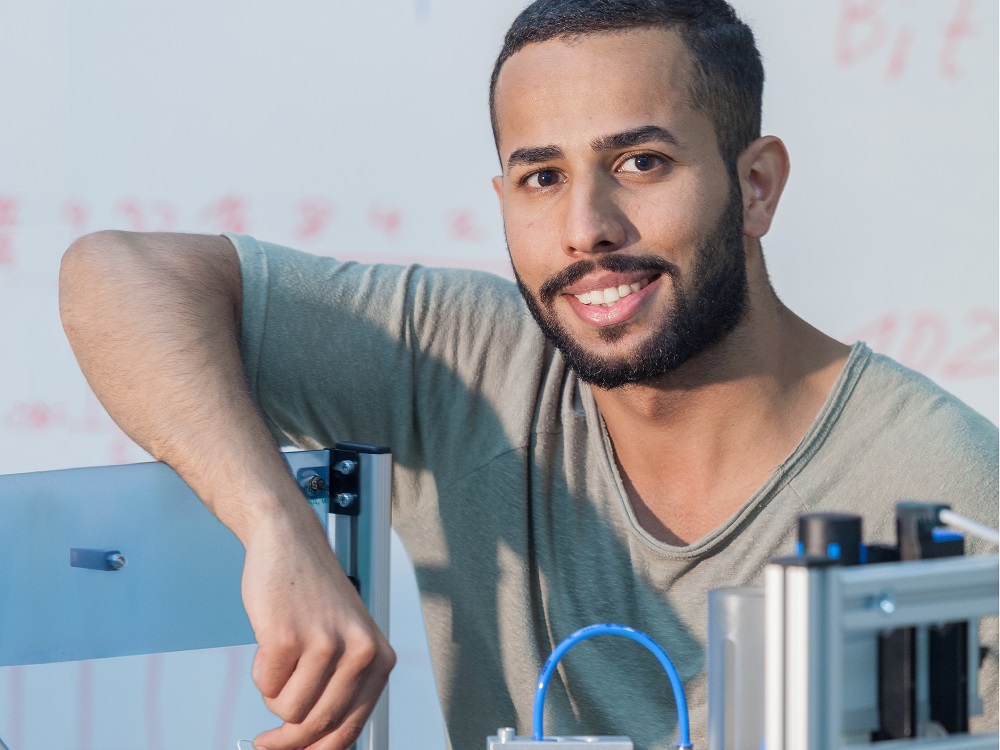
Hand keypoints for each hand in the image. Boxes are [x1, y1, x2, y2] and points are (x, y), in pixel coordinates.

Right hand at [240, 505, 395, 749]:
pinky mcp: (288, 637)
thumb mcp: (347, 640)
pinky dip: (259, 673)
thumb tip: (317, 744)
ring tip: (280, 660)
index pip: (350, 730)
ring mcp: (325, 644)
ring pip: (287, 712)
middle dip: (286, 741)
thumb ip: (343, 688)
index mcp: (379, 658)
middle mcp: (360, 652)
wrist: (290, 543)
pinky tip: (270, 642)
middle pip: (316, 726)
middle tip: (265, 741)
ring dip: (274, 695)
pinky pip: (264, 687)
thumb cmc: (313, 593)